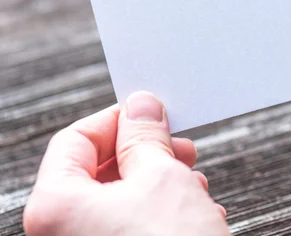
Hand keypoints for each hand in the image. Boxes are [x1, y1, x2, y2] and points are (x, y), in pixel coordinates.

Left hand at [23, 92, 229, 235]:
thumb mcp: (162, 176)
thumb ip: (145, 135)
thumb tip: (141, 107)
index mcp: (55, 207)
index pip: (74, 140)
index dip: (116, 120)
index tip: (147, 112)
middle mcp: (62, 234)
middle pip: (98, 172)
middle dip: (146, 154)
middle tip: (179, 146)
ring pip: (119, 200)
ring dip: (160, 183)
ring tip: (195, 184)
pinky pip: (130, 227)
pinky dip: (161, 212)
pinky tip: (194, 212)